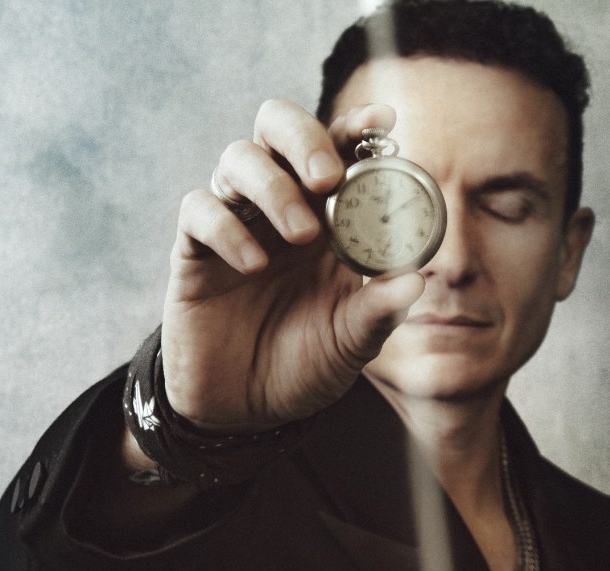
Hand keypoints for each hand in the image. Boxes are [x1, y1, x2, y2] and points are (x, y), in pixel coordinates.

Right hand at [161, 100, 423, 431]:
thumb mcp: (352, 344)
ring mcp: (235, 224)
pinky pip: (198, 210)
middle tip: (327, 176)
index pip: (337, 151)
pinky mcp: (193, 252)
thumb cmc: (305, 365)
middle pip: (277, 128)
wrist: (245, 410)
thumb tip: (416, 278)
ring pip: (237, 159)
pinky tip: (253, 265)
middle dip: (304, 138)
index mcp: (326, 218)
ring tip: (300, 235)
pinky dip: (226, 227)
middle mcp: (280, 208)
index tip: (383, 121)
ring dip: (272, 186)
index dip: (356, 129)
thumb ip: (380, 312)